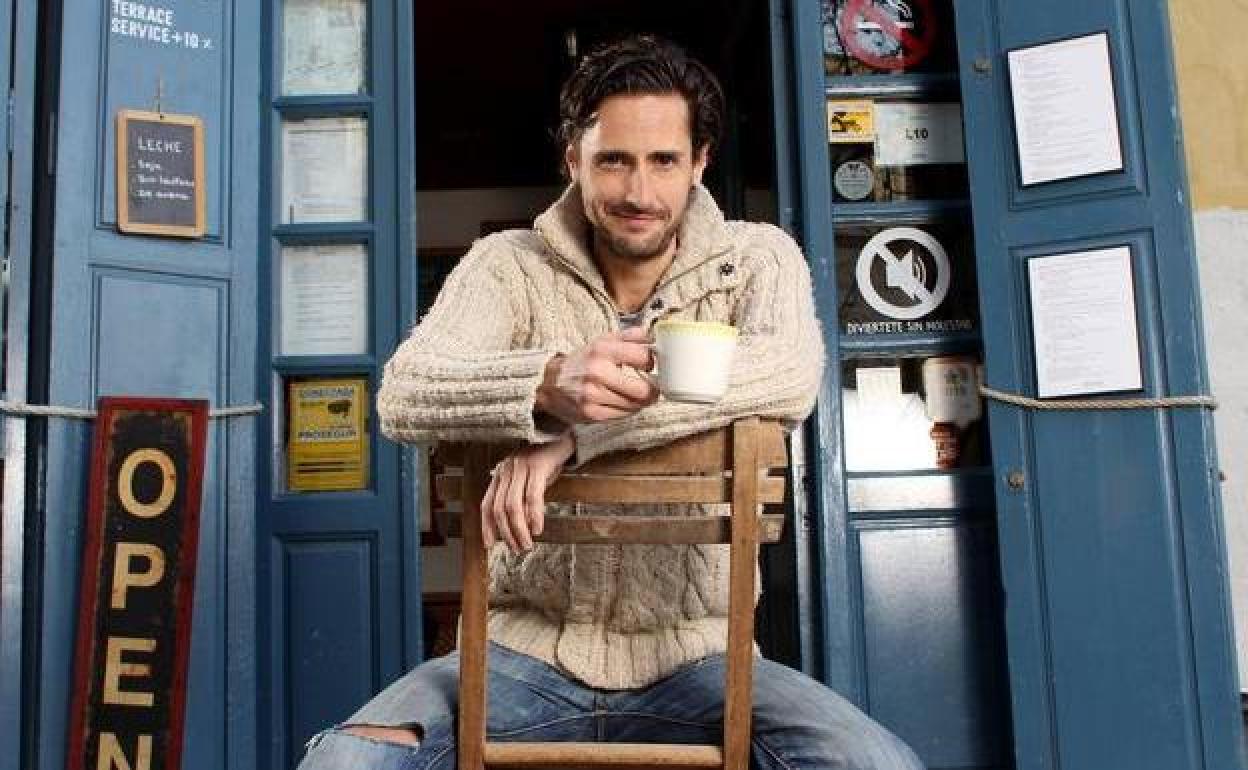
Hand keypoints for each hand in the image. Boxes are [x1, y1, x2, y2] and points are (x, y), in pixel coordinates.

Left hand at [481, 431, 575, 551]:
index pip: (487, 504)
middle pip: (499, 508)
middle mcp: (507, 469)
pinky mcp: (538, 466)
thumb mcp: (527, 480)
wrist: (564, 439)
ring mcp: (521, 466)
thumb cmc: (546, 463)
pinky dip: (534, 515)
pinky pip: (532, 496)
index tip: (489, 545)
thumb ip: (519, 497)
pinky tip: (537, 528)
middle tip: (516, 549)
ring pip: (513, 505)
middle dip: (507, 533)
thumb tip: (517, 526)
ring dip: (519, 529)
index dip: (487, 526)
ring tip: (527, 544)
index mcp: (501, 474)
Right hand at [535, 328, 658, 424]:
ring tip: (635, 394)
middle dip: (652, 390)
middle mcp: (598, 373)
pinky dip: (627, 410)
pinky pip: (623, 415)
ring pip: (635, 405)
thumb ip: (630, 336)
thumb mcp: (602, 341)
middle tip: (652, 388)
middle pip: (643, 390)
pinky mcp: (591, 414)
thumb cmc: (582, 361)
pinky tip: (622, 402)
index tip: (650, 365)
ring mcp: (594, 396)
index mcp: (603, 350)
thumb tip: (654, 337)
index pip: (644, 357)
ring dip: (641, 402)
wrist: (550, 382)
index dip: (652, 363)